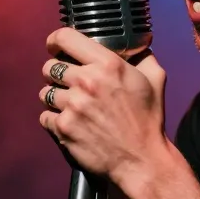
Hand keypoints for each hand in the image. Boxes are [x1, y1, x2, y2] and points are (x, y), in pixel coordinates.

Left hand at [38, 28, 170, 191]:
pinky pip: (45, 116)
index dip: (55, 41)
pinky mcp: (64, 128)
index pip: (64, 38)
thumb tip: (136, 44)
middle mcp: (87, 82)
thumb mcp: (155, 79)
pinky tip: (71, 123)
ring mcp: (73, 105)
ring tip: (73, 106)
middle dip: (57, 74)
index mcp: (108, 64)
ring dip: (56, 97)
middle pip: (50, 66)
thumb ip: (143, 55)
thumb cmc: (148, 120)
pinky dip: (54, 119)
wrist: (141, 159)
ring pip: (45, 92)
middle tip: (70, 84)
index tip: (55, 47)